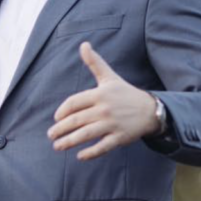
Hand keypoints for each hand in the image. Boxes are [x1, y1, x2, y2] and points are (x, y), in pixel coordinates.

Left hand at [48, 42, 161, 160]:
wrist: (150, 109)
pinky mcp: (119, 138)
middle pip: (76, 120)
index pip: (74, 103)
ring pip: (85, 135)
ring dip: (68, 142)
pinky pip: (101, 147)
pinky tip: (79, 156)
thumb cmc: (125, 93)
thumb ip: (94, 62)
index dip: (62, 112)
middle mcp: (105, 109)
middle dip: (60, 129)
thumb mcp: (110, 77)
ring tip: (57, 146)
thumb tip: (83, 44)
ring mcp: (112, 124)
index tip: (56, 119)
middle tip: (51, 135)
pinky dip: (89, 153)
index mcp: (100, 94)